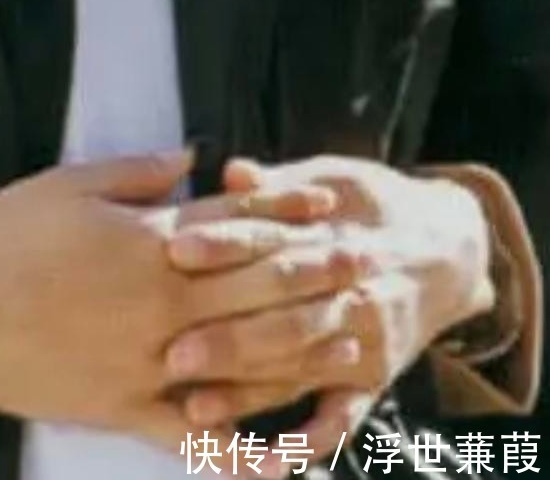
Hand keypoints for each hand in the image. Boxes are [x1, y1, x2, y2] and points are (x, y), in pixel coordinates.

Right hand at [0, 148, 353, 446]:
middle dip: (316, 273)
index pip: (235, 224)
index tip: (330, 206)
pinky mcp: (131, 410)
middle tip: (367, 265)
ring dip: (303, 349)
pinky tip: (290, 458)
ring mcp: (153, 364)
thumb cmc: (1, 242)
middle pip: (257, 288)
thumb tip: (190, 156)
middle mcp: (164, 306)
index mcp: (149, 245)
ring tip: (351, 341)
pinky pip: (199, 439)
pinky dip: (246, 450)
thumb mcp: (64, 184)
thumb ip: (134, 172)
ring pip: (245, 360)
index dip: (286, 211)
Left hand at [161, 155, 493, 463]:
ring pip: (300, 369)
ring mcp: (361, 341)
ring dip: (249, 393)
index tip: (175, 247)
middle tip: (173, 352)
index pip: (268, 240)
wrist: (449, 247)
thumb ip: (277, 185)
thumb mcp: (331, 178)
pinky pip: (342, 416)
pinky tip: (271, 461)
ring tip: (195, 409)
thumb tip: (232, 171)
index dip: (223, 243)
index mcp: (329, 237)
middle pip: (282, 314)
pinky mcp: (373, 379)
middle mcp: (348, 294)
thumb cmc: (370, 204)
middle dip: (228, 335)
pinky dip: (310, 441)